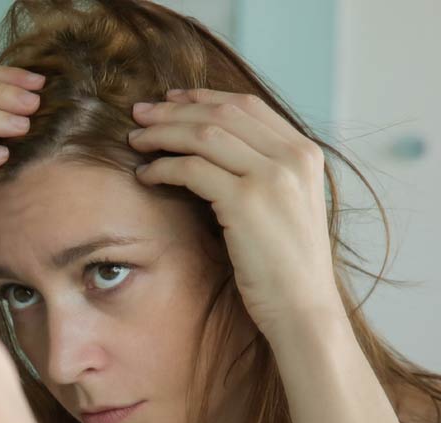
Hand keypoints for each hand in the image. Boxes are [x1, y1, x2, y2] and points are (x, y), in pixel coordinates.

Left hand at [129, 89, 344, 339]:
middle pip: (222, 113)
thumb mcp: (286, 206)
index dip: (205, 97)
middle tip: (140, 113)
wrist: (304, 308)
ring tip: (135, 140)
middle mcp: (292, 157)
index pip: (248, 105)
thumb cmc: (287, 266)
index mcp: (304, 152)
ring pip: (203, 135)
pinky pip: (192, 169)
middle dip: (175, 109)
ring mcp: (272, 177)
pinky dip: (163, 168)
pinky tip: (146, 175)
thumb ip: (265, 172)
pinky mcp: (246, 202)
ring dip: (162, 134)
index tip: (173, 99)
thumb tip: (216, 152)